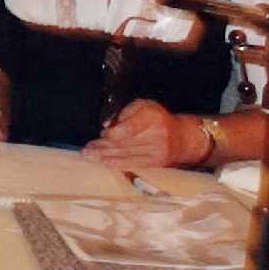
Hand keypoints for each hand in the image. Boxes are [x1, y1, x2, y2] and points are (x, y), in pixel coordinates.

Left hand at [85, 98, 206, 168]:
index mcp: (151, 117)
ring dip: (105, 155)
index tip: (102, 134)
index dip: (113, 133)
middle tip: (86, 150)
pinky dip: (116, 163)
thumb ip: (125, 112)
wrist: (182, 137)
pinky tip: (104, 162)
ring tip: (89, 156)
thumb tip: (107, 125)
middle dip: (102, 146)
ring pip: (125, 154)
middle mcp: (156, 134)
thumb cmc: (156, 118)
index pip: (130, 127)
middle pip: (124, 142)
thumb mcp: (143, 106)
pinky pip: (133, 163)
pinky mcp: (156, 162)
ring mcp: (157, 150)